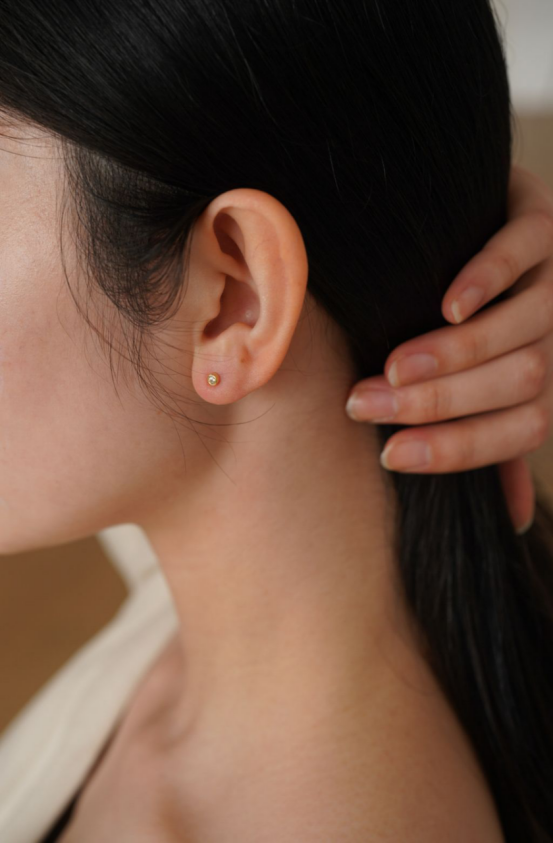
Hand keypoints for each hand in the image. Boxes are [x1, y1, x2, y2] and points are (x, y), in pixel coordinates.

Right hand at [345, 164, 552, 534]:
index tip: (390, 455)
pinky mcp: (546, 223)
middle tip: (363, 405)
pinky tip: (447, 304)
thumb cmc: (497, 316)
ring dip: (453, 354)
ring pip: (519, 329)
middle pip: (516, 383)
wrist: (513, 224)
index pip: (517, 431)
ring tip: (394, 366)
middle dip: (437, 404)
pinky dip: (484, 281)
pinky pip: (520, 254)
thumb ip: (502, 439)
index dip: (456, 450)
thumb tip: (517, 523)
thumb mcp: (506, 384)